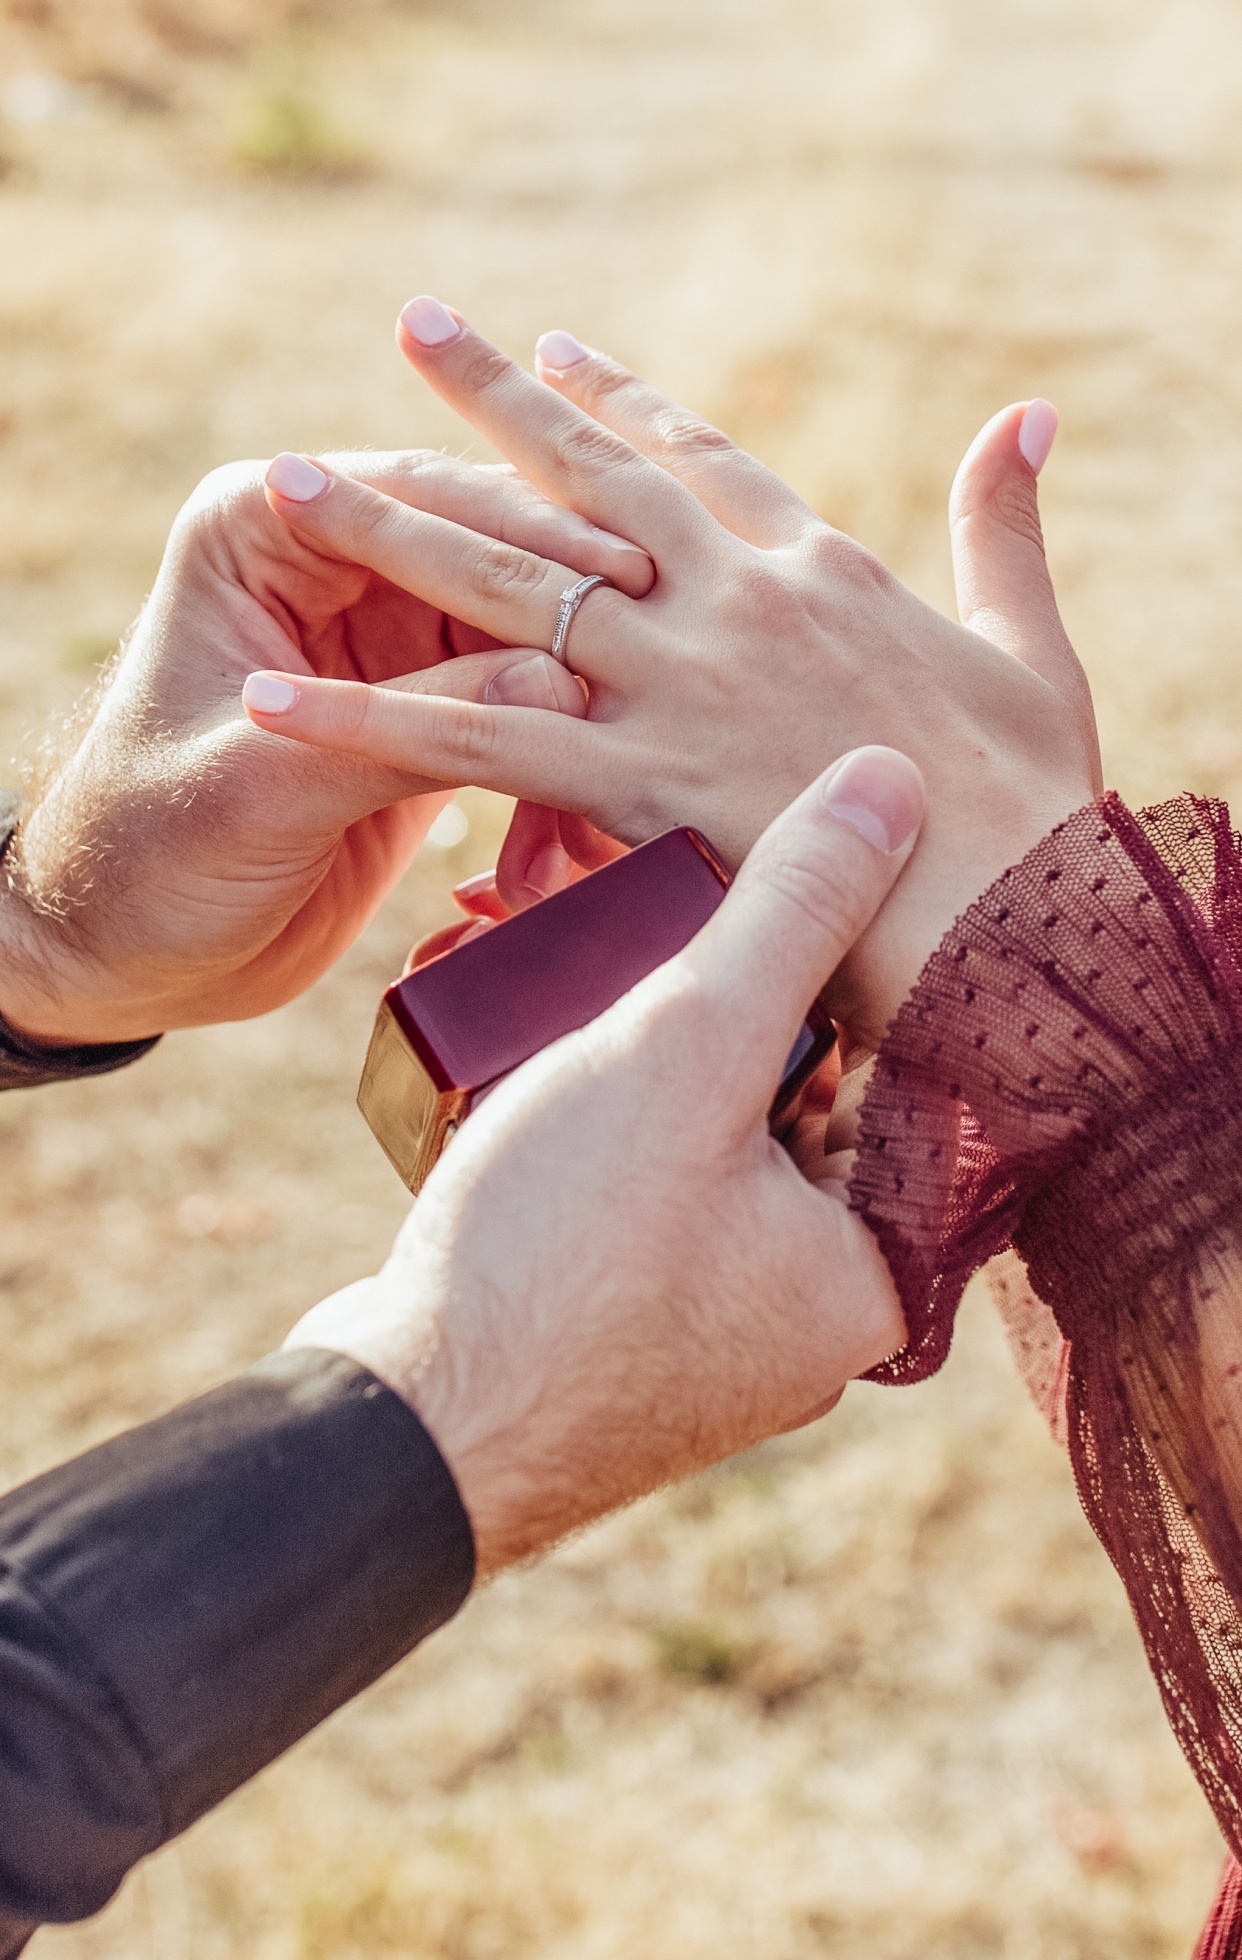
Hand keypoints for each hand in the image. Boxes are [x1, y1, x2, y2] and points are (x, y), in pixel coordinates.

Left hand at [2, 448, 650, 1041]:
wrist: (121, 953)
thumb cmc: (148, 852)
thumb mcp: (267, 789)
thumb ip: (408, 732)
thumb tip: (560, 683)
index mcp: (265, 527)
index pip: (416, 494)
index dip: (525, 532)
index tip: (624, 574)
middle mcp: (332, 559)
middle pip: (484, 545)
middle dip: (578, 587)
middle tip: (684, 621)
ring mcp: (383, 633)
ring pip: (520, 620)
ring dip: (586, 662)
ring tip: (682, 694)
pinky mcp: (424, 708)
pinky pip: (521, 697)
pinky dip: (567, 730)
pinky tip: (631, 762)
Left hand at [243, 301, 1099, 1047]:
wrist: (1025, 906)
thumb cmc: (1040, 799)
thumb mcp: (1030, 645)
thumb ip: (1007, 526)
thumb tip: (1030, 415)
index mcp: (816, 567)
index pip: (696, 460)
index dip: (618, 401)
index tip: (550, 348)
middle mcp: (730, 601)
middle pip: (583, 480)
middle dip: (489, 401)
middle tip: (412, 322)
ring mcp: (677, 682)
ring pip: (506, 587)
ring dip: (389, 529)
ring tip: (286, 476)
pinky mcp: (636, 777)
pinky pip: (475, 742)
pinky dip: (369, 721)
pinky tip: (275, 698)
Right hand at [286, 751, 922, 1572]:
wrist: (395, 1432)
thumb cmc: (559, 1250)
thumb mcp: (687, 1040)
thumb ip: (792, 908)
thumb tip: (894, 779)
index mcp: (877, 1272)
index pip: (905, 1070)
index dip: (849, 956)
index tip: (789, 879)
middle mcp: (812, 1322)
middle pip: (803, 1105)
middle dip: (733, 1002)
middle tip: (675, 908)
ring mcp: (710, 1340)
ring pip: (712, 1145)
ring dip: (657, 1056)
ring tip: (595, 967)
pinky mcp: (616, 1338)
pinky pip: (643, 1197)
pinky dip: (607, 1125)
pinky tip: (545, 1062)